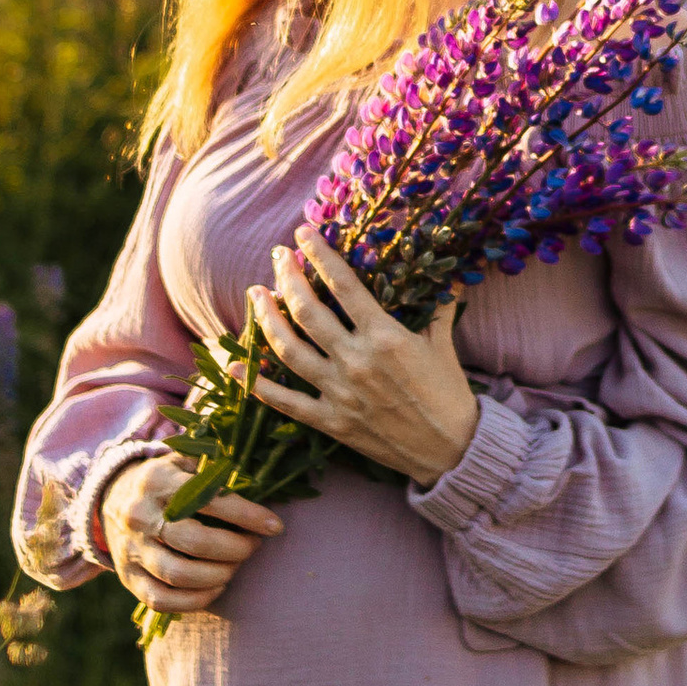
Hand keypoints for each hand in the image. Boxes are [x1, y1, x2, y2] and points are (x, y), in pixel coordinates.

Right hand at [101, 455, 283, 618]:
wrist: (110, 497)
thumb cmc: (164, 480)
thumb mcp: (183, 462)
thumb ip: (214, 471)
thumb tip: (258, 488)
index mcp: (158, 481)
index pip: (209, 500)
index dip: (248, 516)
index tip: (275, 526)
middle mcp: (140, 516)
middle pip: (195, 542)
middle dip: (234, 549)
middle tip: (252, 547)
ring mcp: (131, 549)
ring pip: (178, 575)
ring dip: (218, 576)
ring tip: (234, 567)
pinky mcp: (128, 577)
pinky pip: (162, 600)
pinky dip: (195, 601)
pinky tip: (216, 588)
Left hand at [246, 222, 479, 488]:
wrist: (452, 452)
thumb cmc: (449, 394)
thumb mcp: (443, 344)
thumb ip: (437, 306)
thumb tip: (445, 273)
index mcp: (385, 336)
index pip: (344, 284)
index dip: (320, 254)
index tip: (303, 233)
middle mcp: (356, 361)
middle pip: (307, 310)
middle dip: (287, 276)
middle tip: (277, 256)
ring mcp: (339, 393)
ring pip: (288, 348)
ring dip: (266, 318)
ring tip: (255, 294)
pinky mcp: (331, 422)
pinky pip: (284, 401)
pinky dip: (255, 383)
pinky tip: (234, 365)